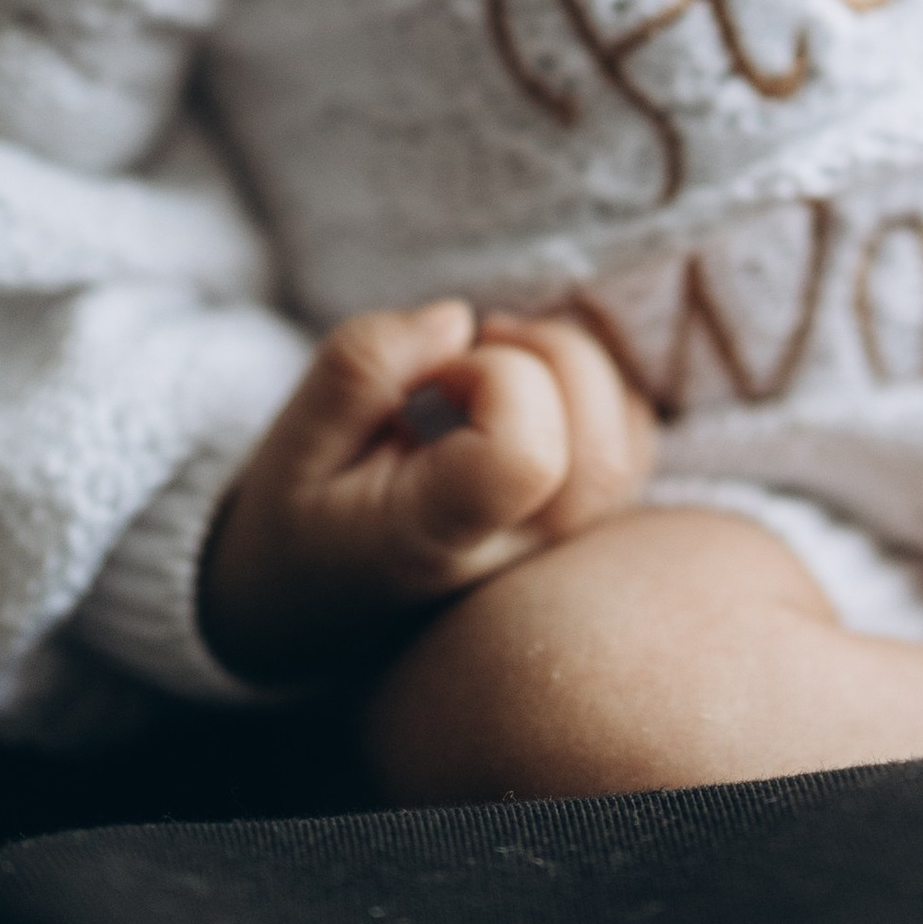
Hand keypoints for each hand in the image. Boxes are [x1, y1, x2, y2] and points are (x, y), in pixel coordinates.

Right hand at [198, 300, 657, 686]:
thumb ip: (362, 369)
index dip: (494, 378)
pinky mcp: (582, 524)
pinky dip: (592, 390)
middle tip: (467, 359)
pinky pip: (633, 440)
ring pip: (630, 435)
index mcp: (438, 539)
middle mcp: (518, 555)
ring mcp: (560, 547)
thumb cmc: (298, 521)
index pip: (527, 455)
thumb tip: (456, 320)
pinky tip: (521, 393)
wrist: (307, 604)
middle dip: (546, 356)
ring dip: (573, 368)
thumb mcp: (289, 445)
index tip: (431, 381)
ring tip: (492, 375)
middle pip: (602, 442)